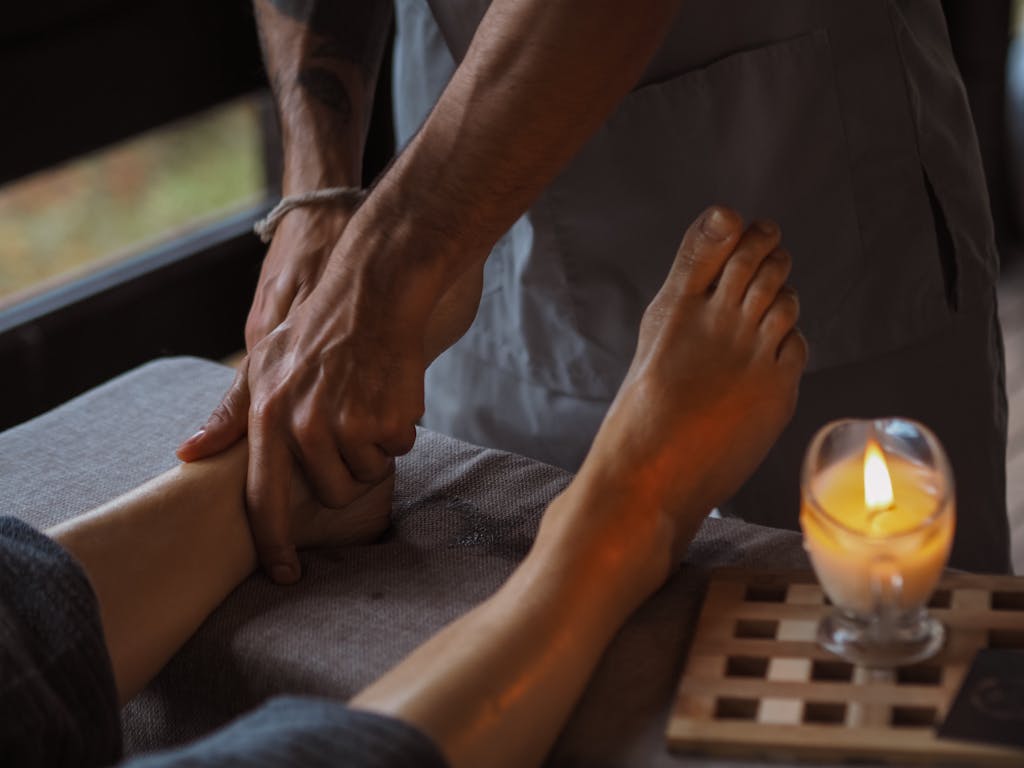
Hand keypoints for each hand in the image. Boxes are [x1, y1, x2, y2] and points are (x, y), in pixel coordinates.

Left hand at [179, 228, 432, 582]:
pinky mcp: (390, 420)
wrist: (373, 291)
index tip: (285, 575)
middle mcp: (305, 426)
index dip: (275, 544)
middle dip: (345, 472)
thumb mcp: (262, 364)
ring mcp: (349, 424)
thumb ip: (230, 416)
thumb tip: (187, 454)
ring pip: (368, 474)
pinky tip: (388, 394)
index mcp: (268, 417)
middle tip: (348, 427)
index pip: (265, 500)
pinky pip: (398, 450)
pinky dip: (398, 431)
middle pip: (331, 494)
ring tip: (366, 403)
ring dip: (374, 450)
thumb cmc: (316, 330)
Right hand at [578, 207, 806, 580]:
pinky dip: (788, 337)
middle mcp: (715, 321)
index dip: (729, 225)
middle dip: (766, 245)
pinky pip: (797, 341)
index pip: (709, 243)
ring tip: (773, 288)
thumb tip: (722, 269)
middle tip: (769, 238)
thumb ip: (687, 303)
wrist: (650, 475)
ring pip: (784, 295)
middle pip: (756, 260)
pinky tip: (771, 347)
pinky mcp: (777, 384)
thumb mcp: (654, 346)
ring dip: (781, 286)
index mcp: (674, 308)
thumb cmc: (641, 415)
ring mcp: (751, 352)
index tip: (737, 221)